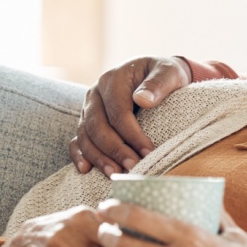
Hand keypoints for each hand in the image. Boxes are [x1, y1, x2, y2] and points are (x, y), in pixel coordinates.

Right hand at [69, 56, 192, 175]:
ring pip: (85, 135)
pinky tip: (85, 170)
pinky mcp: (87, 121)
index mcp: (113, 80)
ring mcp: (89, 108)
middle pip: (98, 126)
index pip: (118, 112)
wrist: (156, 74)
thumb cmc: (165, 74)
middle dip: (115, 150)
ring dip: (99, 157)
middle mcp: (95, 94)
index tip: (148, 152)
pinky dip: (79, 154)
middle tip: (133, 168)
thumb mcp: (169, 72)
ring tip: (115, 174)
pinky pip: (77, 139)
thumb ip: (158, 82)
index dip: (132, 134)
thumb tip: (143, 100)